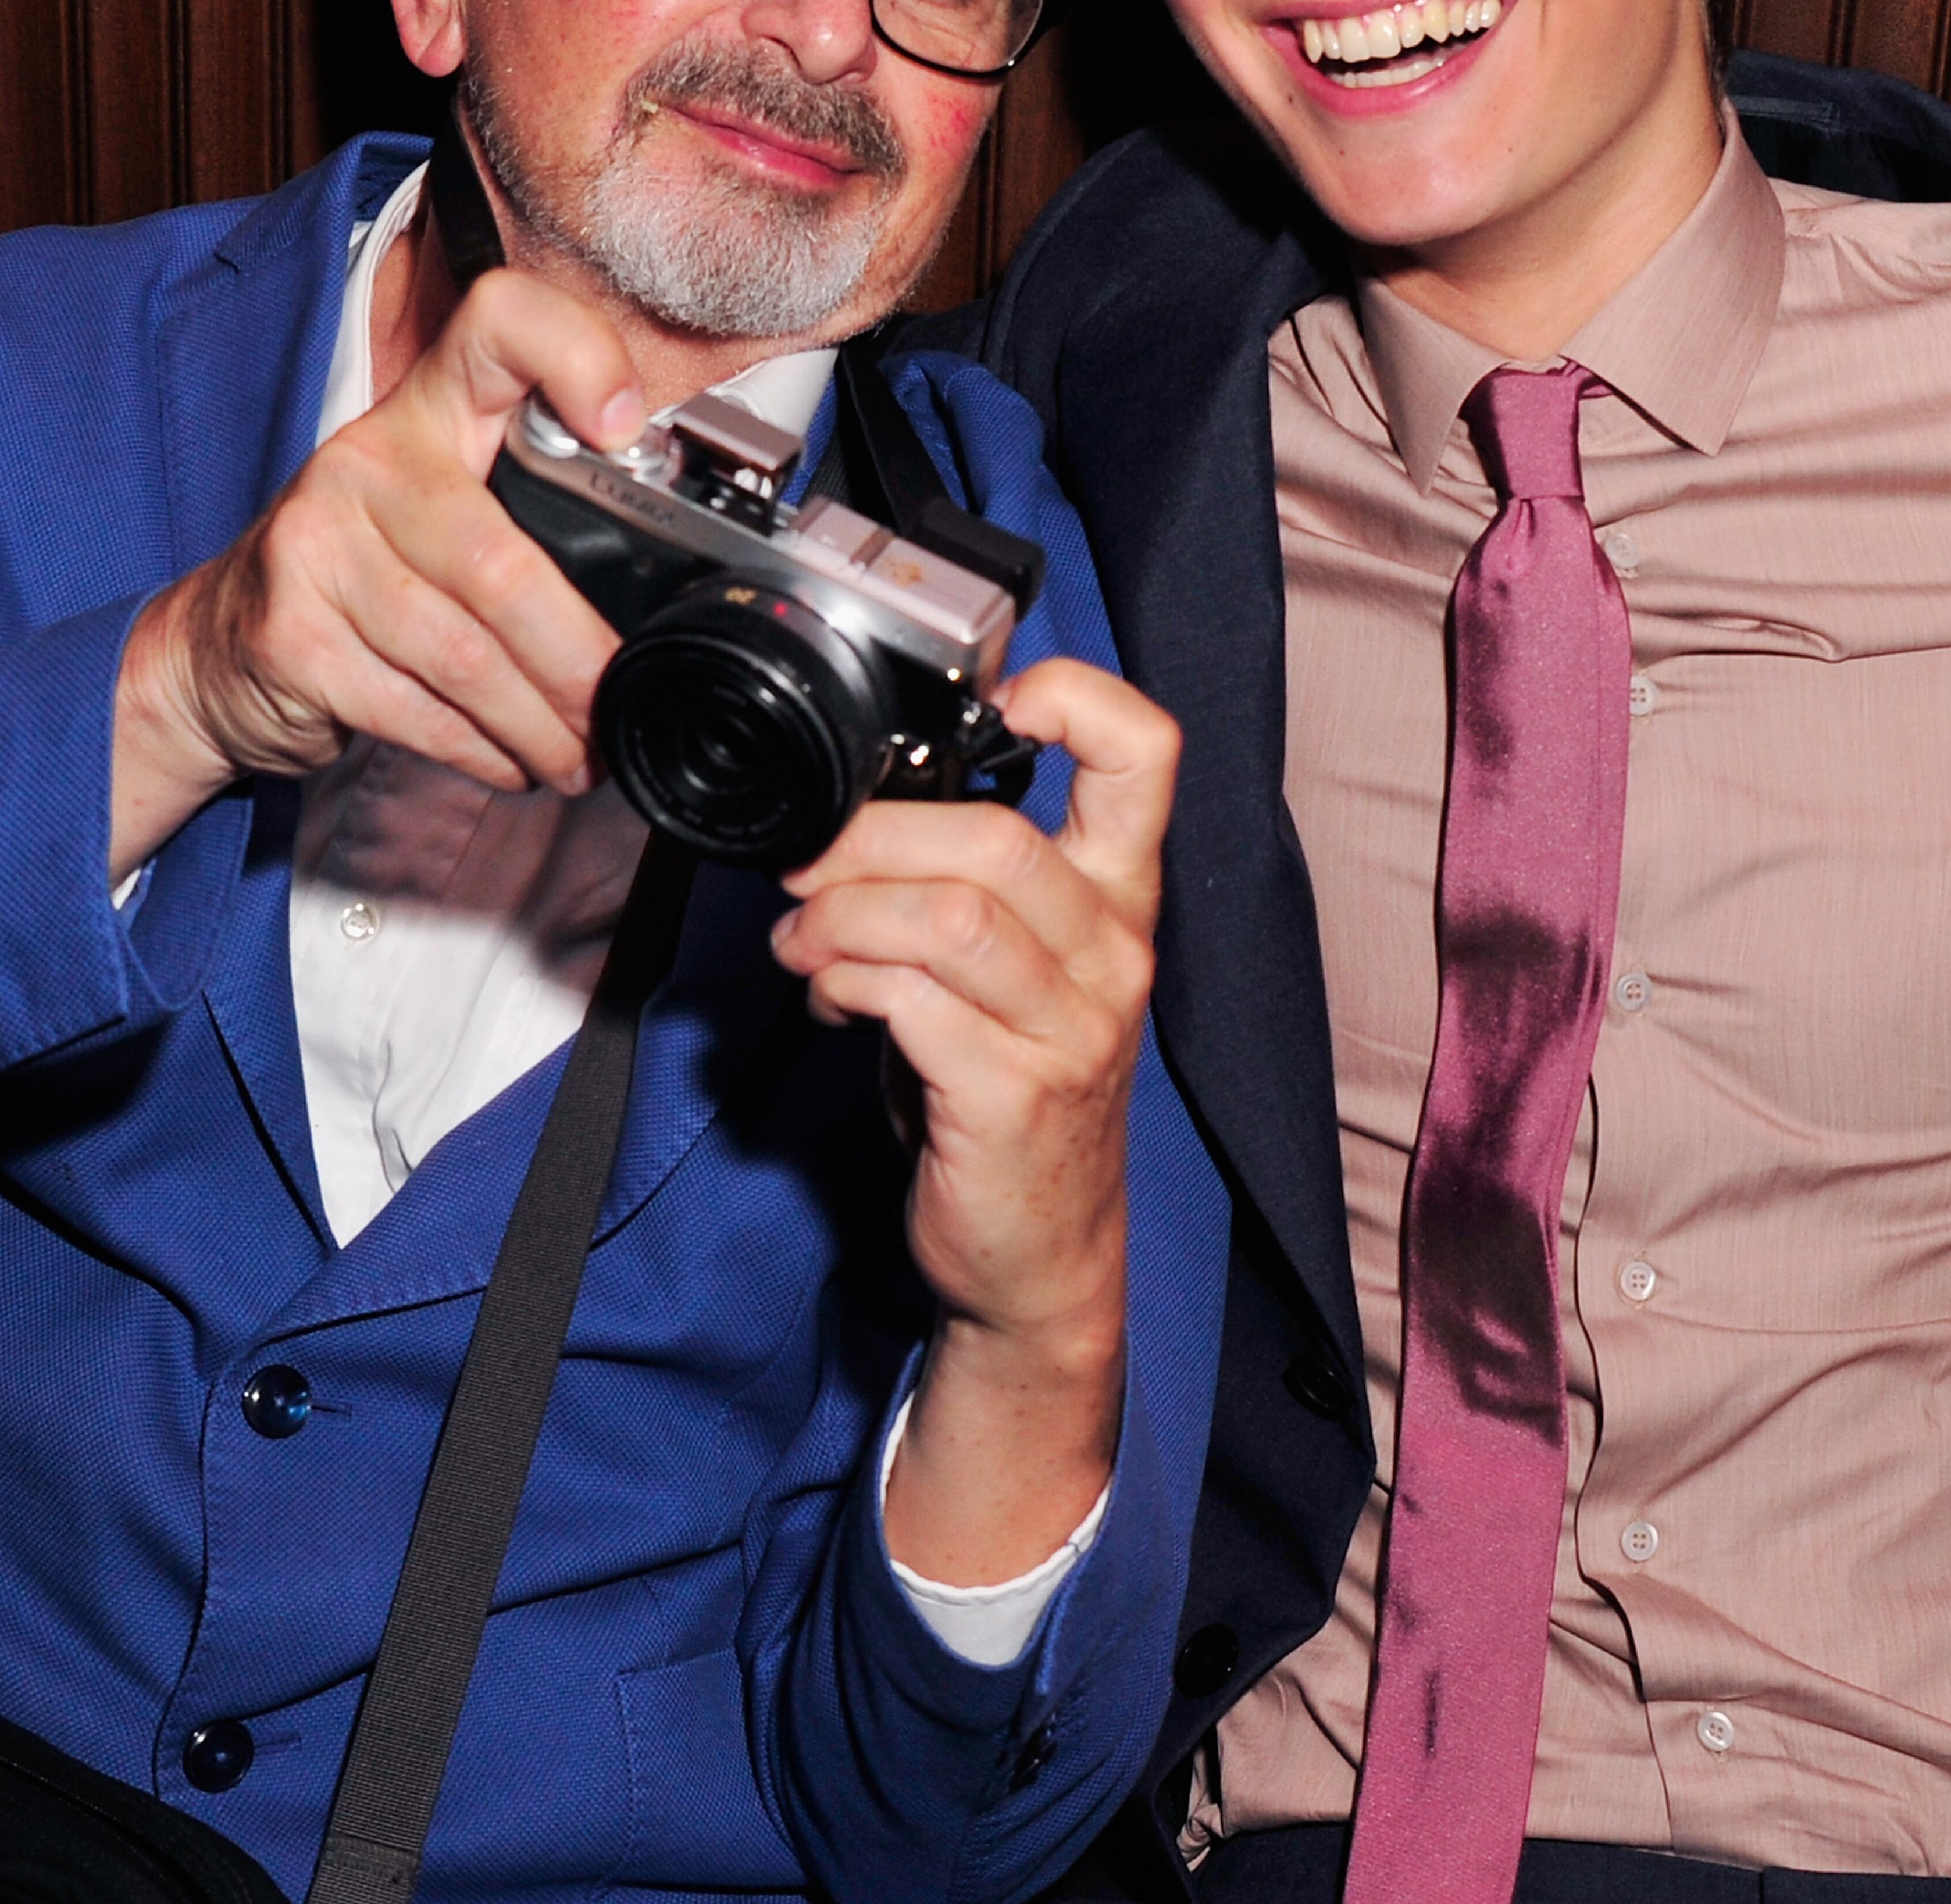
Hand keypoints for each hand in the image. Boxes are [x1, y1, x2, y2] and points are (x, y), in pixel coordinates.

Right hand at [109, 268, 645, 879]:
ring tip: (581, 754)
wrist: (213, 645)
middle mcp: (366, 463)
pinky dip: (481, 749)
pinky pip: (415, 709)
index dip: (575, 355)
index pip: (500, 324)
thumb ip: (532, 505)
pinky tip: (514, 762)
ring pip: (462, 654)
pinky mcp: (291, 637)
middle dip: (577, 656)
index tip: (626, 426)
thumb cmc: (363, 570)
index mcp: (427, 411)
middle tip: (620, 701)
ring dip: (538, 723)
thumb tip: (666, 575)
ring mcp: (317, 549)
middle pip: (499, 562)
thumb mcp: (439, 501)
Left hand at [767, 657, 1180, 1584]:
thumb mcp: (1016, 968)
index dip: (1079, 697)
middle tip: (807, 864)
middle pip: (998, 839)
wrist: (1037, 1252)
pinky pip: (909, 1002)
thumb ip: (971, 881)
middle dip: (871, 836)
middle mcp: (1113, 955)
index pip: (1147, 757)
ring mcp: (1071, 1032)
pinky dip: (842, 983)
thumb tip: (856, 804)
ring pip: (946, 917)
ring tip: (803, 940)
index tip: (1003, 697)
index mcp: (1119, 899)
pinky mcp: (1011, 1098)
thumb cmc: (1009, 1085)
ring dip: (841, 916)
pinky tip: (828, 998)